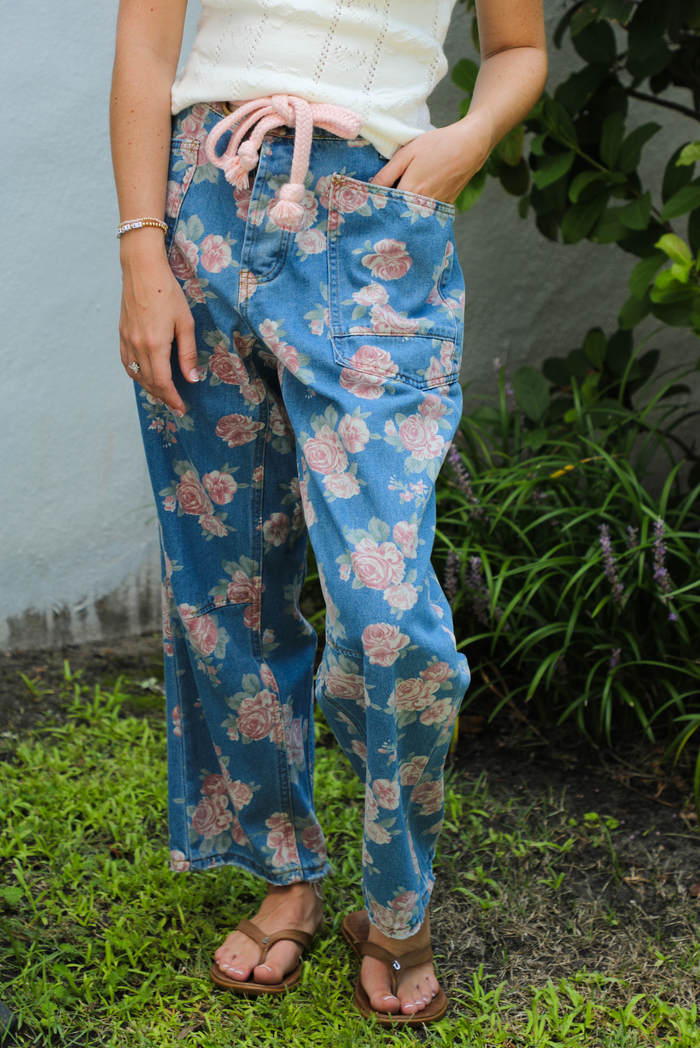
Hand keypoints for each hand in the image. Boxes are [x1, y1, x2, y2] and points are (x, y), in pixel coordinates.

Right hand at [118, 229, 197, 414]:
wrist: (142, 270)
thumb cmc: (168, 293)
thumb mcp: (186, 323)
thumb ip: (188, 353)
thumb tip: (192, 379)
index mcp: (155, 345)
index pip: (163, 382)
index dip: (172, 399)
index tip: (182, 408)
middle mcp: (137, 346)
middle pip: (149, 382)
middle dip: (163, 397)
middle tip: (176, 405)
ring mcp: (127, 340)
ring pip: (136, 375)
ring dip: (149, 388)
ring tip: (163, 394)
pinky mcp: (122, 334)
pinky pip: (127, 363)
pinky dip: (137, 375)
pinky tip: (146, 376)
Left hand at [370, 112, 491, 203]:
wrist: (470, 145)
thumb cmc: (438, 144)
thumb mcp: (407, 153)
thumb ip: (387, 173)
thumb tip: (371, 188)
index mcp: (411, 190)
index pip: (386, 206)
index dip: (377, 205)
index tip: (370, 203)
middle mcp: (423, 204)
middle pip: (399, 215)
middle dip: (389, 212)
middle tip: (381, 205)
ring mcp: (436, 207)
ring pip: (413, 216)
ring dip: (404, 212)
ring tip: (399, 203)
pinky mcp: (445, 206)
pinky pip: (427, 213)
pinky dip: (419, 209)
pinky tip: (416, 200)